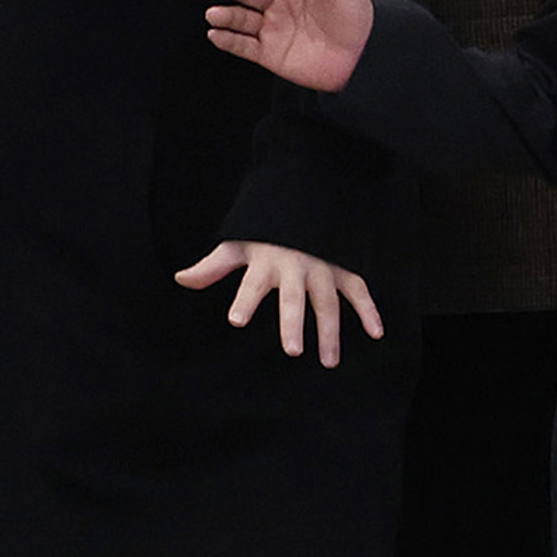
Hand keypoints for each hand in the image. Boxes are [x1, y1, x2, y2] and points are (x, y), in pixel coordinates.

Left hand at [176, 242, 383, 366]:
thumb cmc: (266, 231)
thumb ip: (212, 266)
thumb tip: (181, 279)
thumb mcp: (237, 243)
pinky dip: (369, 310)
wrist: (305, 196)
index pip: (251, 284)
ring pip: (327, 303)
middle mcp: (295, 267)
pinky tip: (376, 333)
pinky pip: (359, 291)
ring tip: (327, 360)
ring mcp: (323, 269)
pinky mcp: (345, 269)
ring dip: (329, 332)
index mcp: (266, 263)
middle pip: (293, 299)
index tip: (236, 319)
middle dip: (292, 322)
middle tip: (291, 350)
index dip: (244, 301)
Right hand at [203, 0, 373, 92]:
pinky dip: (228, 41)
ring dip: (225, 15)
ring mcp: (272, 29)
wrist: (366, 56)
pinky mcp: (270, 54)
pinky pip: (243, 46)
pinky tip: (216, 34)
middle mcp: (277, 3)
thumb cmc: (357, 17)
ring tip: (214, 14)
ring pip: (241, 19)